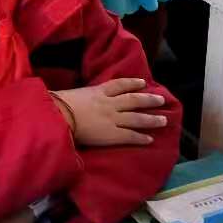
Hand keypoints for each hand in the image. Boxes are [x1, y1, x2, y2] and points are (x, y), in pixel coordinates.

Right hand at [53, 79, 167, 145]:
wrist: (59, 117)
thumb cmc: (59, 104)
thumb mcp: (73, 93)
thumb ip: (83, 96)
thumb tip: (81, 97)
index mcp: (98, 92)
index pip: (119, 85)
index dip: (132, 83)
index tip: (143, 82)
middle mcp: (109, 104)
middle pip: (133, 100)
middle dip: (148, 100)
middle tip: (161, 100)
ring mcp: (112, 119)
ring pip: (136, 118)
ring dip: (151, 119)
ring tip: (163, 120)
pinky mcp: (112, 135)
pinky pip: (130, 136)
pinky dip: (141, 137)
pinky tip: (150, 140)